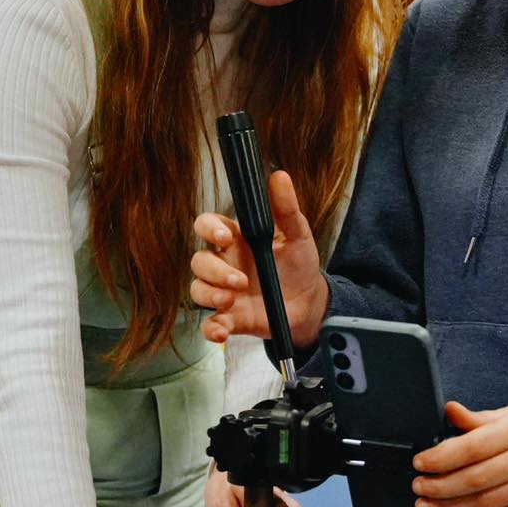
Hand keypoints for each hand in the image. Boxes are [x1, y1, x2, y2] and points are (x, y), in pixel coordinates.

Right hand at [190, 170, 328, 347]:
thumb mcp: (297, 235)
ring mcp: (224, 291)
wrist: (309, 304)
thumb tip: (279, 176)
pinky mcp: (229, 317)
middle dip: (214, 271)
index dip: (208, 229)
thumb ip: (286, 209)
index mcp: (237, 240)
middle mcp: (225, 264)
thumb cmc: (299, 265)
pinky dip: (211, 328)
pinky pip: (208, 323)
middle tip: (240, 280)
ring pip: (198, 289)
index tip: (225, 237)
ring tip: (231, 300)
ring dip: (210, 295)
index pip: (208, 226)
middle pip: (199, 260)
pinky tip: (222, 331)